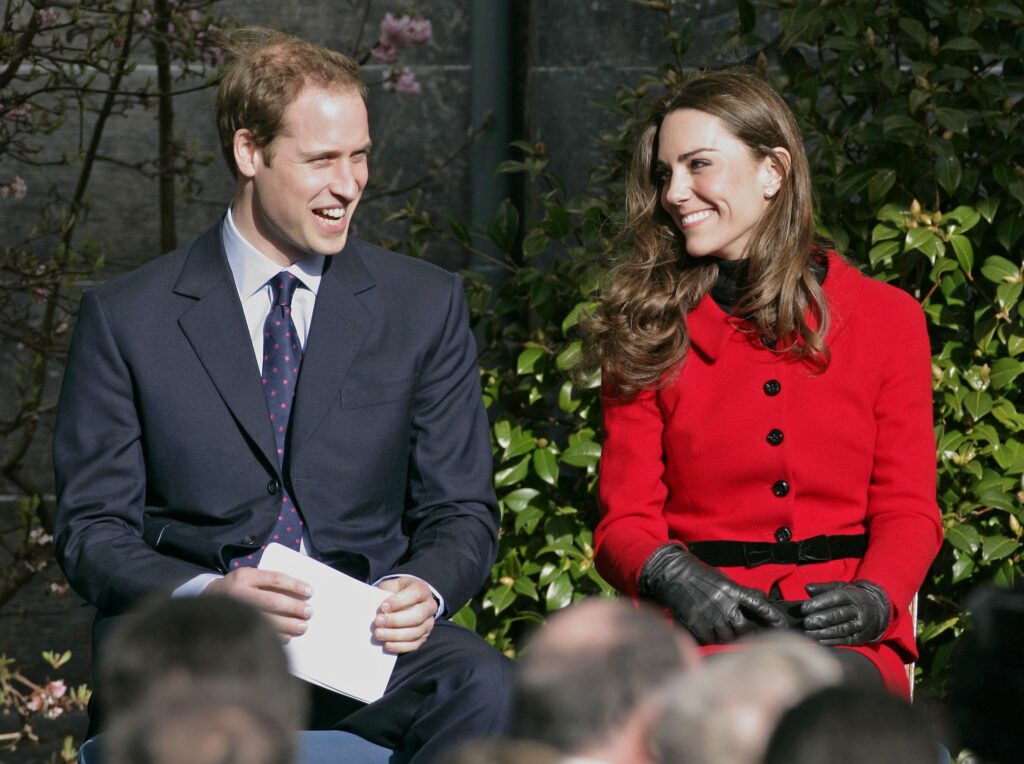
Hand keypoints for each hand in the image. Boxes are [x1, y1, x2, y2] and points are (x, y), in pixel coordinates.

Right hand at [205, 568, 311, 642]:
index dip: (295, 585)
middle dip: (294, 607)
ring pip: (267, 620)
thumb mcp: (247, 578)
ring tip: (303, 626)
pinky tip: (287, 637)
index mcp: (244, 576)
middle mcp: (238, 593)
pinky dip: (276, 636)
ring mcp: (234, 612)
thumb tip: (299, 594)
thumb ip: (267, 583)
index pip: (275, 579)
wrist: (203, 602)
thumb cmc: (234, 589)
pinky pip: (258, 634)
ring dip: (288, 625)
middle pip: (273, 601)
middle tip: (308, 612)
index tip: (310, 592)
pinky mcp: (231, 629)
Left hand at [375, 576, 437, 653]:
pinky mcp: (424, 636)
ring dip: (395, 635)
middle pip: (417, 615)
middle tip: (378, 622)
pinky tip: (387, 644)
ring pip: (416, 632)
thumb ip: (385, 593)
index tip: (383, 607)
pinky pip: (415, 644)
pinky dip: (400, 646)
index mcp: (422, 589)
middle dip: (396, 620)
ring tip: (379, 634)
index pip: (415, 593)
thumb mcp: (391, 586)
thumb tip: (375, 608)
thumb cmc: (396, 593)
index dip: (399, 601)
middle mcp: (429, 606)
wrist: (406, 601)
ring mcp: (428, 623)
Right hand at [639, 544, 785, 644]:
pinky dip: (712, 639)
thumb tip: (760, 596)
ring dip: (729, 637)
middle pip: (745, 628)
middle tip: (750, 634)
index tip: (782, 625)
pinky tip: (709, 633)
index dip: (772, 617)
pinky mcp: (697, 626)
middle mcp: (725, 605)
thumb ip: (741, 591)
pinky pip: (710, 640)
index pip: (759, 606)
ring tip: (724, 632)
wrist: (673, 574)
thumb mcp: (723, 578)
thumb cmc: (698, 575)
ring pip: (728, 637)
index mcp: (733, 591)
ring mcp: (711, 617)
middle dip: (749, 633)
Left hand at [801, 580, 889, 645]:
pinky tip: (819, 640)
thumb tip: (807, 587)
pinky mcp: (860, 638)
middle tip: (806, 622)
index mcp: (852, 596)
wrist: (876, 610)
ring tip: (809, 633)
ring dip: (823, 632)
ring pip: (841, 629)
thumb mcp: (840, 588)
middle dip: (820, 619)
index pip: (835, 598)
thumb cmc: (851, 598)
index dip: (819, 603)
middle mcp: (859, 611)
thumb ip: (823, 588)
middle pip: (838, 615)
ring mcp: (861, 625)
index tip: (804, 608)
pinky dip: (831, 641)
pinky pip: (845, 640)